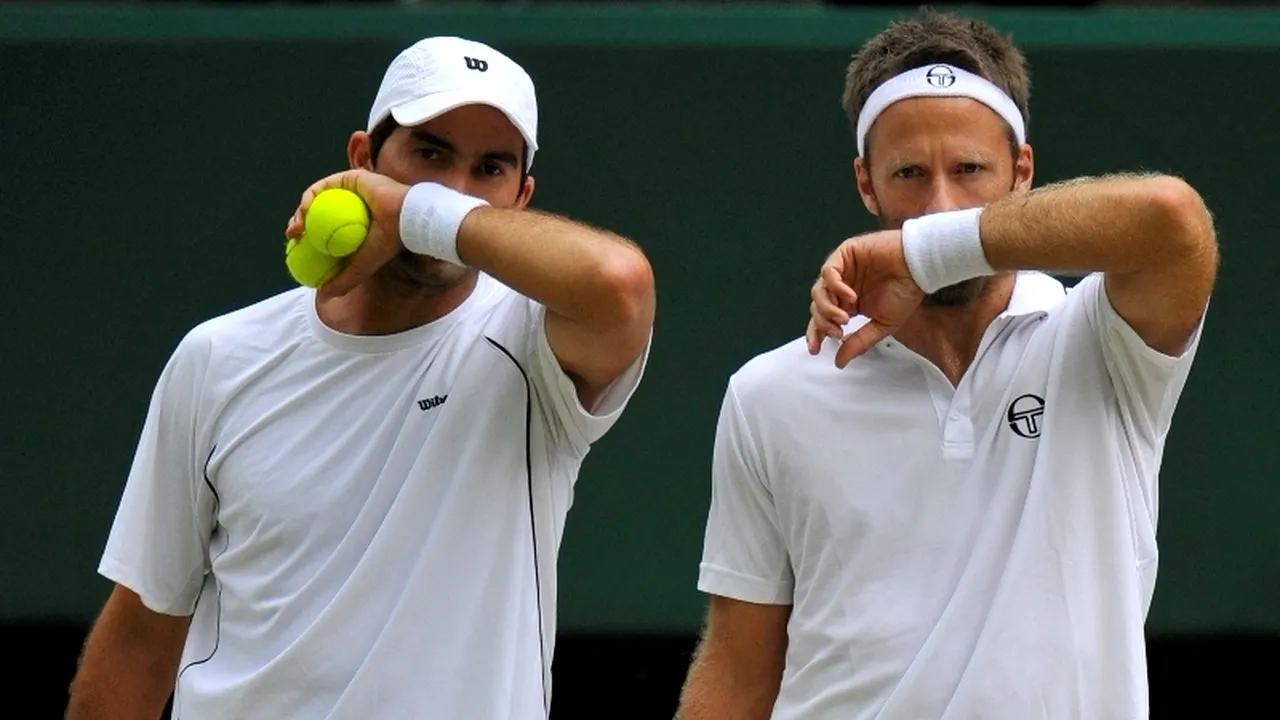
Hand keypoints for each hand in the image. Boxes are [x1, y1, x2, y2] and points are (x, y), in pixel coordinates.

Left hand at [285, 169, 409, 298]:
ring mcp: (350, 191)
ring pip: (318, 199)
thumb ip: (342, 281)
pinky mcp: (350, 178)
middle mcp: (351, 206)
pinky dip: (311, 198)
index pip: (324, 230)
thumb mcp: (359, 268)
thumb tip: (322, 296)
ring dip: (301, 212)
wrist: (404, 220)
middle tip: (292, 236)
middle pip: (317, 213)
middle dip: (299, 224)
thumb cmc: (386, 243)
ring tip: (297, 228)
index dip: (306, 238)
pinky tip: (305, 211)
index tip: (296, 248)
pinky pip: (324, 186)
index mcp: (353, 224)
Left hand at [805, 229, 923, 367]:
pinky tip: (851, 297)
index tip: (815, 350)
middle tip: (837, 332)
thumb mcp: (882, 325)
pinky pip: (829, 272)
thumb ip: (859, 342)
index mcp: (849, 304)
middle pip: (817, 307)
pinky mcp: (845, 254)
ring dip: (828, 308)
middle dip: (823, 323)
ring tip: (844, 318)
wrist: (920, 268)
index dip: (816, 334)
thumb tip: (840, 362)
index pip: (823, 319)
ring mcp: (842, 270)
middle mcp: (842, 287)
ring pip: (819, 291)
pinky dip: (835, 287)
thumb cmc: (906, 292)